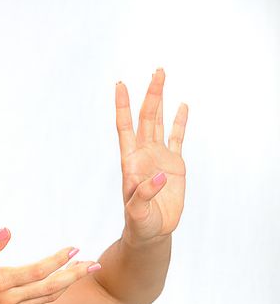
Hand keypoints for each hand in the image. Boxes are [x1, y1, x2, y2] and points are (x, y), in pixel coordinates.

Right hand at [0, 229, 100, 303]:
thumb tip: (8, 230)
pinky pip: (40, 301)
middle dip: (74, 275)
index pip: (38, 271)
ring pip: (48, 296)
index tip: (74, 248)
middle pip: (50, 287)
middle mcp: (10, 298)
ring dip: (68, 283)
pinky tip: (62, 282)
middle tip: (94, 264)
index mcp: (1, 282)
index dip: (58, 260)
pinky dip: (55, 291)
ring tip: (84, 270)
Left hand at [116, 68, 188, 244]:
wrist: (152, 232)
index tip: (120, 85)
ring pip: (159, 122)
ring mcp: (159, 157)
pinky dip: (179, 122)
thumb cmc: (139, 224)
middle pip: (146, 118)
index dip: (123, 107)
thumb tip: (160, 177)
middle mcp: (144, 155)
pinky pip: (177, 138)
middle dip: (150, 94)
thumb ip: (144, 195)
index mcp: (131, 162)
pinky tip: (182, 106)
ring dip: (160, 101)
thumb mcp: (137, 212)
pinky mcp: (174, 165)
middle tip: (157, 71)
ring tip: (161, 77)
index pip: (125, 128)